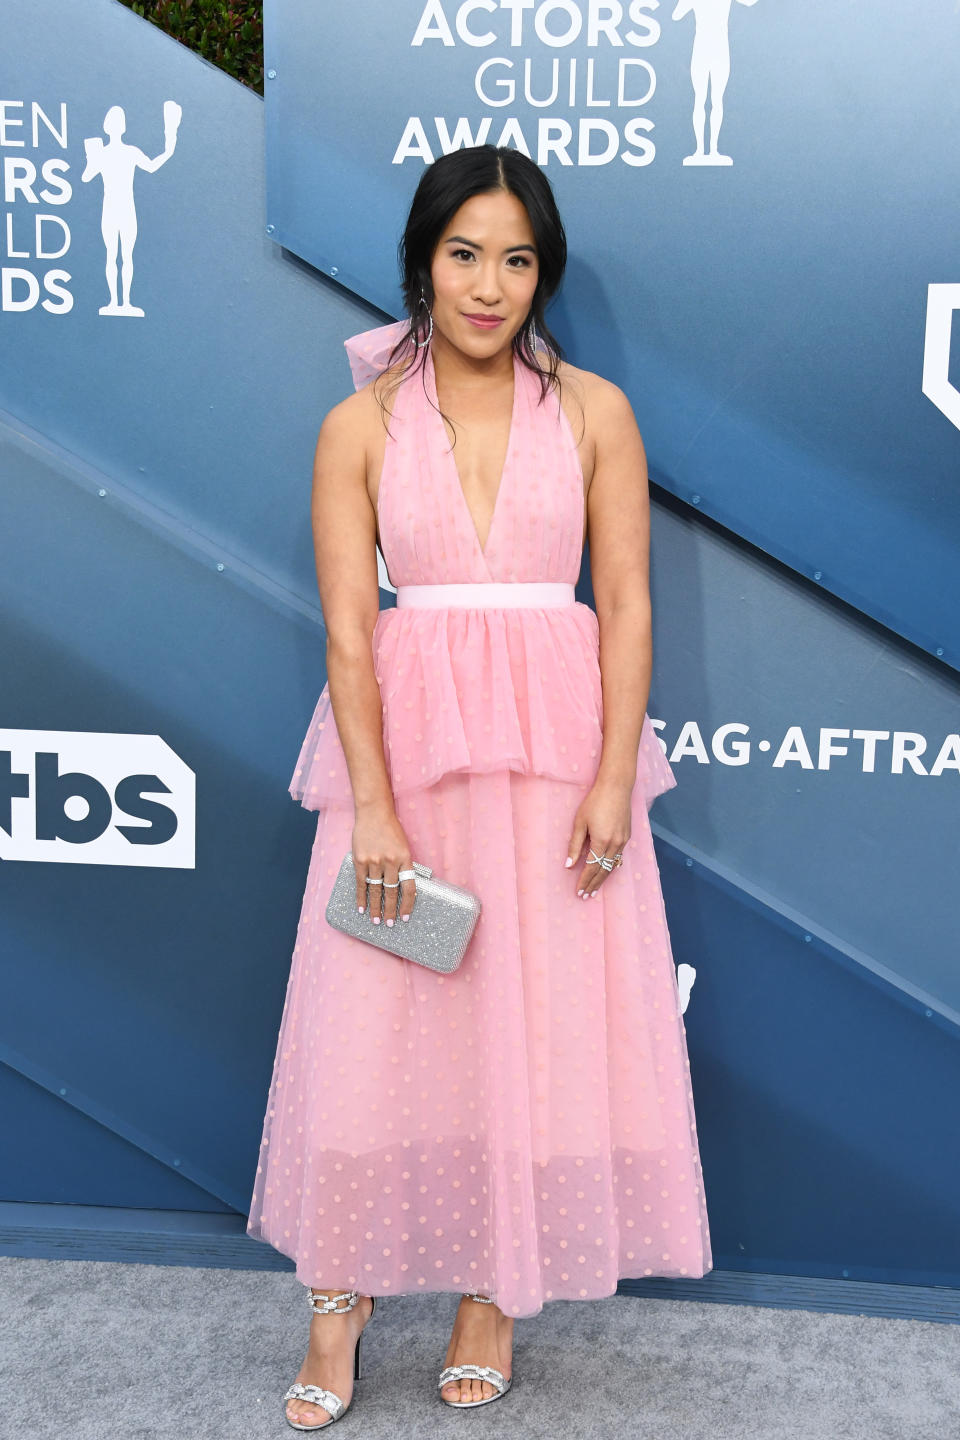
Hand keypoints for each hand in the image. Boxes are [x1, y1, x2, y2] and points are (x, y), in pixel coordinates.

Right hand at [352, 804, 417, 927]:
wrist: (374, 812)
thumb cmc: (391, 829)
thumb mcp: (403, 846)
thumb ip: (403, 866)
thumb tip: (403, 887)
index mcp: (405, 859)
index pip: (409, 888)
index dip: (407, 905)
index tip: (405, 917)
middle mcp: (390, 861)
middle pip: (392, 892)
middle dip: (390, 910)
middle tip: (389, 924)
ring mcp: (374, 861)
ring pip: (376, 891)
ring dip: (375, 908)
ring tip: (376, 920)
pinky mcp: (360, 860)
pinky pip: (361, 883)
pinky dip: (361, 898)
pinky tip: (362, 909)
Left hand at [565, 777, 630, 896]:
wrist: (616, 787)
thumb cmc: (595, 801)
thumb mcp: (580, 822)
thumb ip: (575, 844)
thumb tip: (569, 864)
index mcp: (602, 841)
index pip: (592, 867)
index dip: (585, 881)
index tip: (579, 892)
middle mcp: (615, 844)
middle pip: (603, 870)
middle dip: (594, 884)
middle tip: (586, 896)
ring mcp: (623, 840)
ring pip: (613, 866)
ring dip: (603, 878)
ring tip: (595, 889)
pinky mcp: (627, 836)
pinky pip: (619, 857)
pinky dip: (612, 867)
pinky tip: (608, 871)